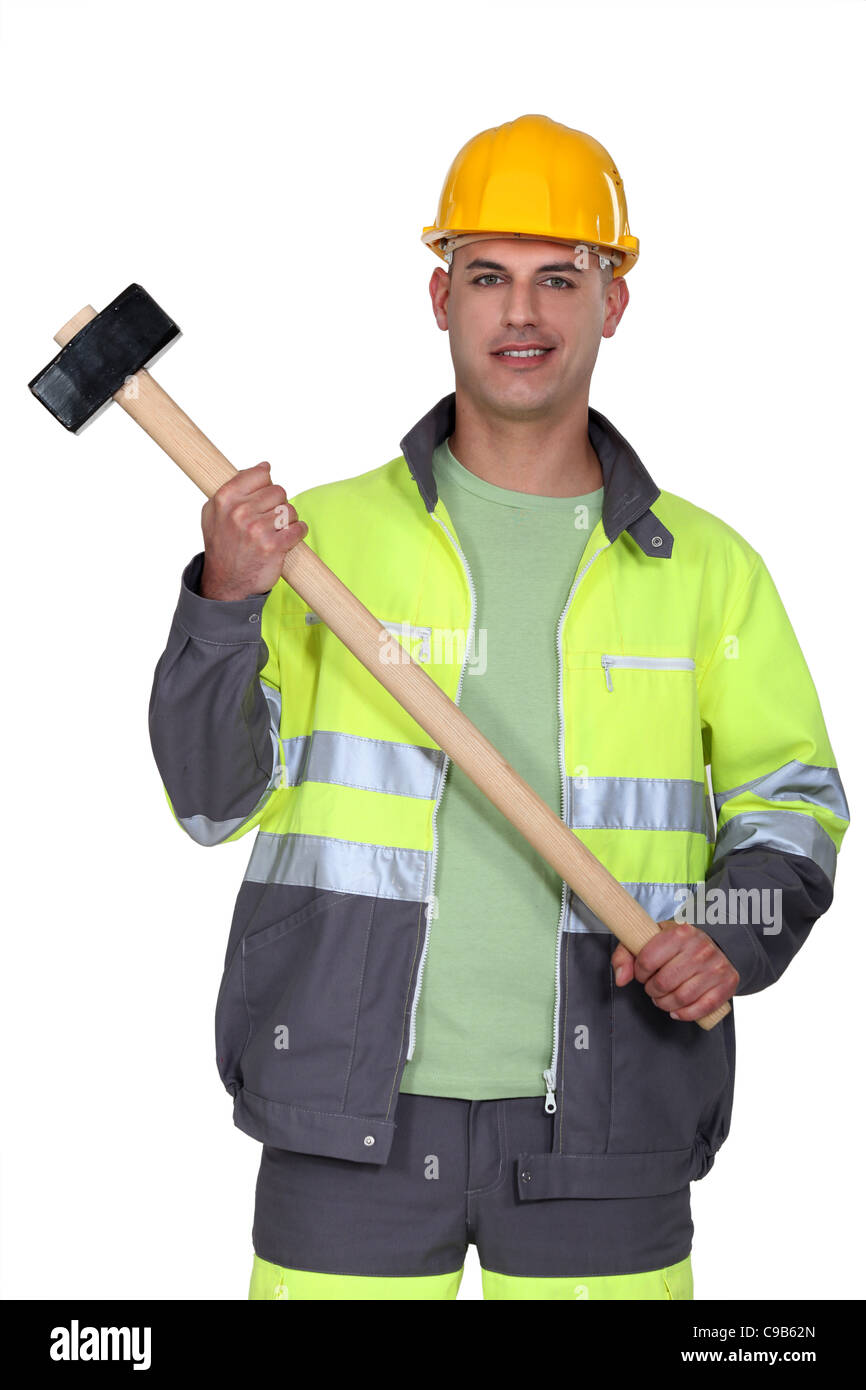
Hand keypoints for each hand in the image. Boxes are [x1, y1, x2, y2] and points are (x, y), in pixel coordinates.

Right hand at [199, 461, 306, 600]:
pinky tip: (287, 539)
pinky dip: (298, 533)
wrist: (226, 582)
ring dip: (287, 520)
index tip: (261, 499)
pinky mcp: (273, 547)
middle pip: (278, 491)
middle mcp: (240, 512)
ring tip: (275, 531)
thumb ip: (235, 486)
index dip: (265, 485)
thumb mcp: (214, 512)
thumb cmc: (222, 545)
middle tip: (267, 520)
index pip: (261, 474)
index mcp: (225, 498)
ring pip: (289, 509)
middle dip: (277, 504)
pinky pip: (299, 528)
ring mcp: (257, 530)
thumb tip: (264, 467)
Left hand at [610, 919, 738, 1021]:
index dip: (639, 972)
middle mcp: (700, 948)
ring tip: (663, 998)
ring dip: (666, 1004)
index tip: (643, 973)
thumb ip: (626, 955)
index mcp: (680, 932)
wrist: (714, 945)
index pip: (647, 960)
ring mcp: (716, 967)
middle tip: (653, 988)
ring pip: (682, 998)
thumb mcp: (651, 939)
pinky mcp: (727, 983)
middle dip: (652, 991)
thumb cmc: (678, 945)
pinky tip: (678, 1010)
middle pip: (664, 983)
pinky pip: (702, 1008)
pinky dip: (685, 1014)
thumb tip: (621, 978)